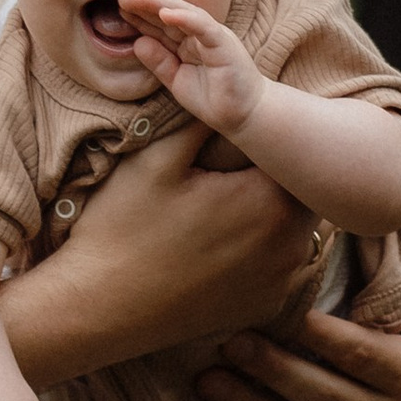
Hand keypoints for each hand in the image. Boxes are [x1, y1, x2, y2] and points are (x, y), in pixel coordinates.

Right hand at [7, 120, 317, 383]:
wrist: (99, 307)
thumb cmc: (124, 230)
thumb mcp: (157, 159)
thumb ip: (203, 120)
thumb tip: (230, 92)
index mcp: (270, 204)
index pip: (296, 159)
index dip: (277, 143)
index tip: (251, 138)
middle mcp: (290, 248)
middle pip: (301, 195)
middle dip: (277, 177)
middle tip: (241, 165)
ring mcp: (280, 282)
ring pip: (294, 231)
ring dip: (273, 214)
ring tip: (231, 203)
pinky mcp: (264, 307)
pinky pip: (279, 266)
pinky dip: (262, 251)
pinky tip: (222, 244)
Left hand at [116, 0, 261, 138]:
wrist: (244, 115)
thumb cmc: (214, 98)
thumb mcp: (177, 80)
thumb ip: (159, 62)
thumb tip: (137, 42)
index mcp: (189, 42)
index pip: (162, 25)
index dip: (141, 16)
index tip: (120, 8)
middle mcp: (200, 35)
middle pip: (170, 15)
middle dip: (146, 5)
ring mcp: (212, 37)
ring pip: (185, 14)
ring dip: (161, 4)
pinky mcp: (224, 45)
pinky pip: (203, 27)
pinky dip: (185, 19)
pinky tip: (166, 13)